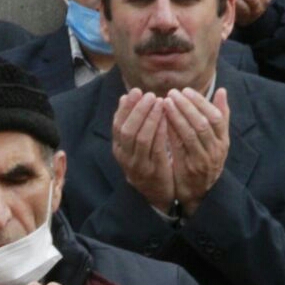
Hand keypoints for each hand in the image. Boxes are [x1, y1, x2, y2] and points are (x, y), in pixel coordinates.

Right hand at [111, 89, 174, 212]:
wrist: (154, 193)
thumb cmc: (145, 162)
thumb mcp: (132, 144)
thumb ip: (130, 123)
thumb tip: (125, 97)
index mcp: (118, 148)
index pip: (117, 124)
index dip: (126, 107)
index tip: (136, 91)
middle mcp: (125, 157)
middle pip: (127, 130)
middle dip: (138, 110)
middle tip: (150, 95)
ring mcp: (138, 165)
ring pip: (141, 138)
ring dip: (150, 118)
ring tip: (160, 102)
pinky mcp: (153, 171)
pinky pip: (156, 148)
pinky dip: (160, 131)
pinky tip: (167, 118)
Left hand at [163, 86, 228, 216]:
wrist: (200, 192)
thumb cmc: (206, 160)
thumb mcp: (217, 140)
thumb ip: (220, 117)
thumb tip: (222, 91)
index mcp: (223, 141)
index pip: (216, 116)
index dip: (201, 102)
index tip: (186, 90)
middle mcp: (215, 150)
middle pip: (202, 124)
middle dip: (186, 106)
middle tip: (172, 93)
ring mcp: (202, 161)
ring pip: (190, 134)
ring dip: (176, 117)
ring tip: (165, 103)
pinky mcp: (187, 169)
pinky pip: (178, 147)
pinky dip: (170, 132)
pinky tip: (161, 121)